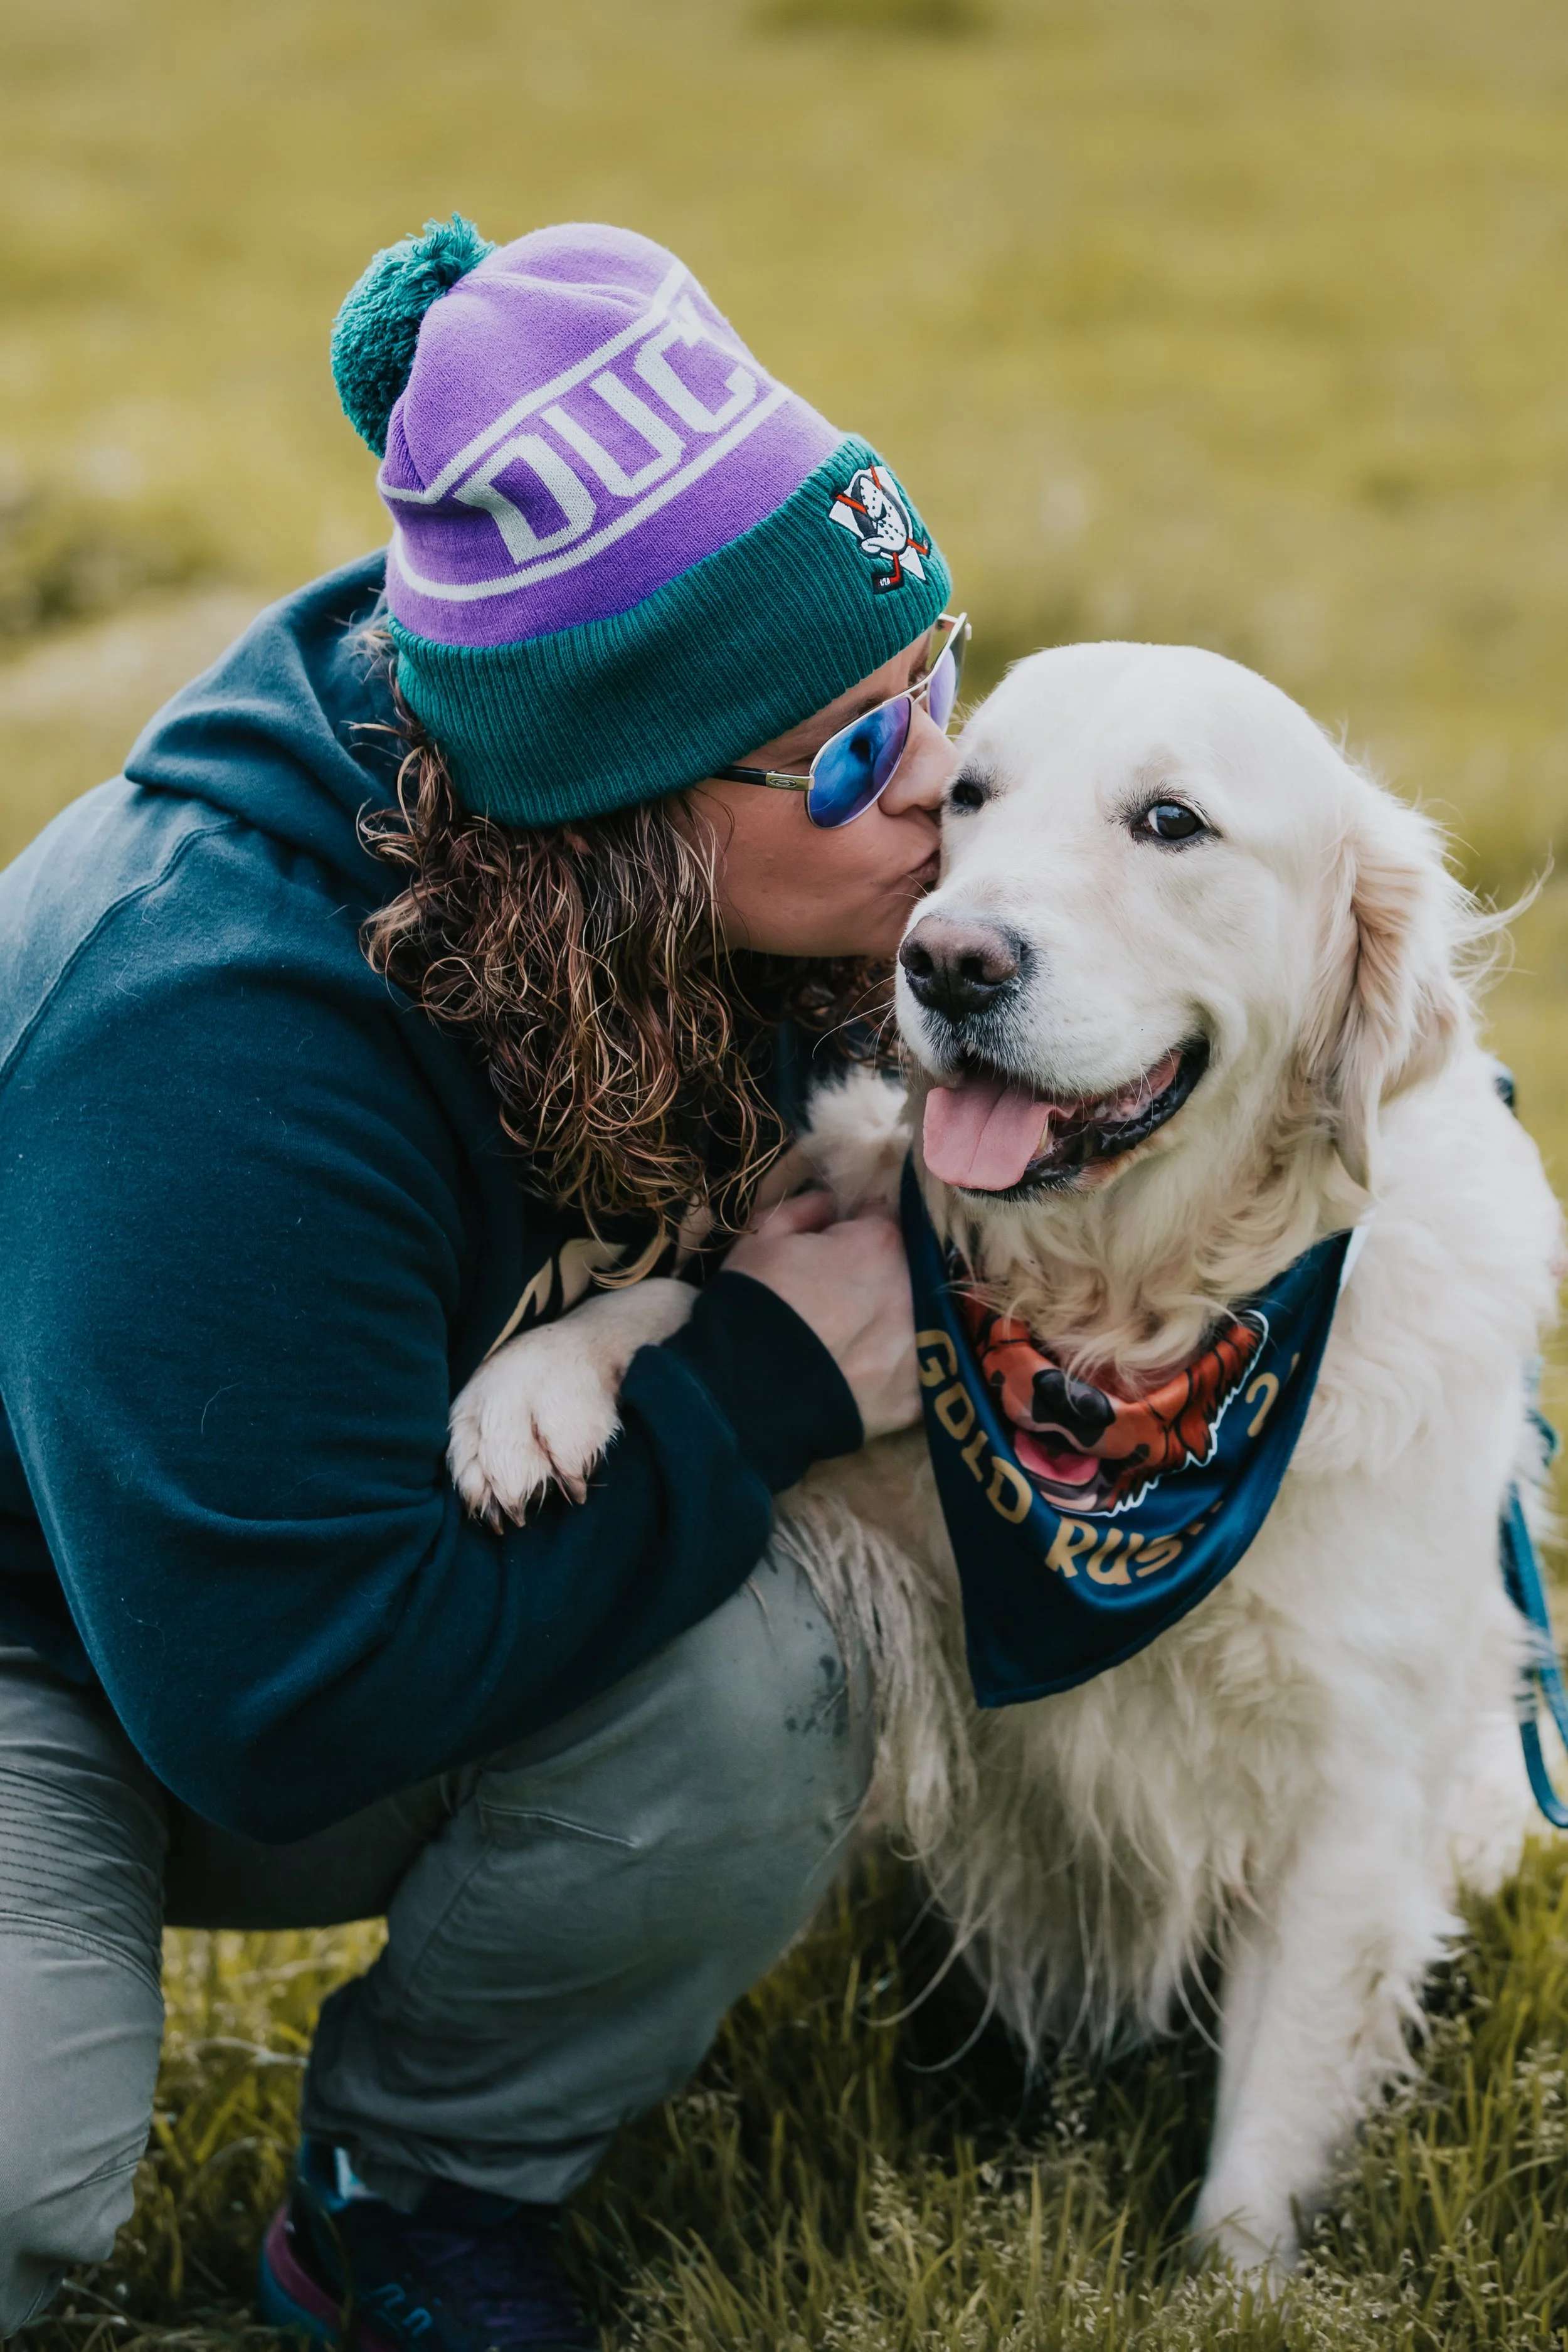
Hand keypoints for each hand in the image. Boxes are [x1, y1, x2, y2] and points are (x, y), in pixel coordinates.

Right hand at [723, 1190, 919, 1441]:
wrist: (743, 1394)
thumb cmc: (750, 1305)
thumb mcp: (760, 1239)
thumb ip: (803, 1210)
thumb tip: (829, 1202)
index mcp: (879, 1246)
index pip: (884, 1220)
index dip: (858, 1229)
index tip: (840, 1242)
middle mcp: (911, 1293)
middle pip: (907, 1271)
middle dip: (880, 1276)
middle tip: (841, 1296)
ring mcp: (917, 1349)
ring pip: (917, 1323)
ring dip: (894, 1324)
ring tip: (852, 1341)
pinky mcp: (913, 1399)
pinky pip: (916, 1377)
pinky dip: (896, 1375)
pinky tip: (867, 1378)